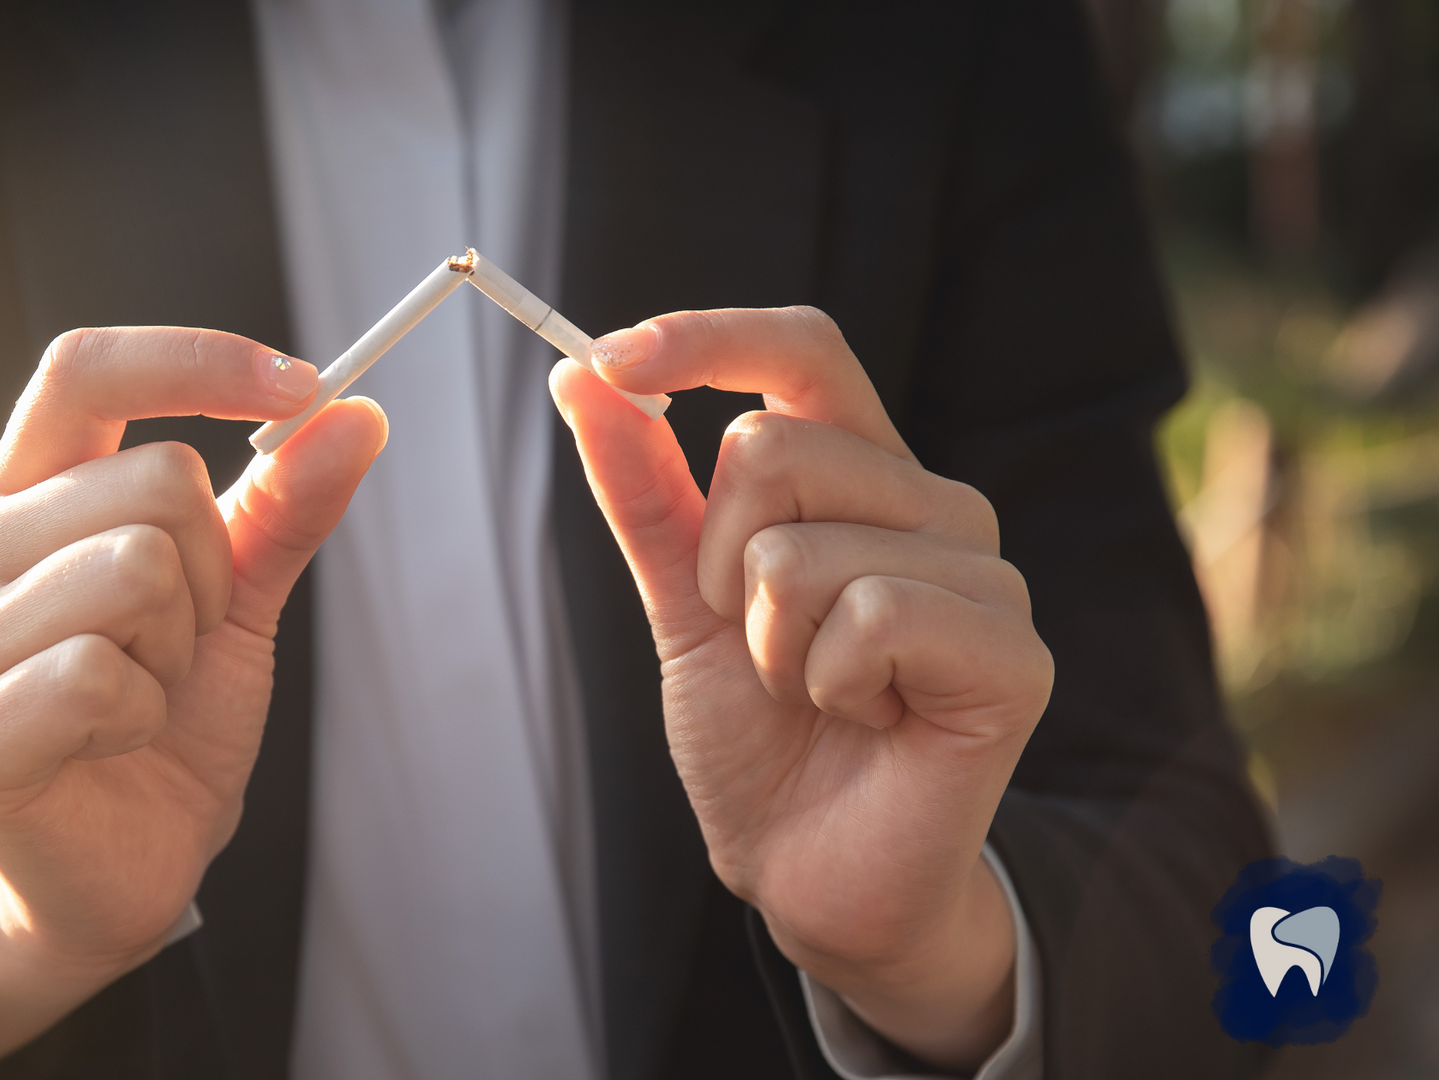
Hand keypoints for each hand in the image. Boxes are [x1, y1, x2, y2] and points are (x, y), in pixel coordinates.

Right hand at [0, 328, 385, 1069]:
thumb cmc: (164, 718)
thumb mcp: (238, 598)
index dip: (197, 360)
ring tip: (142, 693)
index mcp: (25, 494)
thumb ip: (282, 506)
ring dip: (177, 649)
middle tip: (180, 643)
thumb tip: (355, 413)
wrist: (123, 863)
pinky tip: (112, 743)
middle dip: (213, 572)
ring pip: (132, 571)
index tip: (303, 383)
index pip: (84, 369)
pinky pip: (99, 674)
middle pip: (151, 481)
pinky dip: (143, 715)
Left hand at [552, 308, 1052, 1070]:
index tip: (607, 358)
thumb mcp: (680, 601)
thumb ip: (644, 492)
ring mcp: (983, 576)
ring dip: (769, 642)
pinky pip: (873, 613)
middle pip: (772, 445)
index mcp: (863, 476)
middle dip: (711, 563)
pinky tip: (865, 719)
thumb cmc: (759, 735)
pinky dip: (828, 681)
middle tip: (754, 642)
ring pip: (802, 547)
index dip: (706, 337)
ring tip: (813, 694)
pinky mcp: (1011, 655)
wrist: (803, 869)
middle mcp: (933, 506)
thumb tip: (582, 377)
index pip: (804, 350)